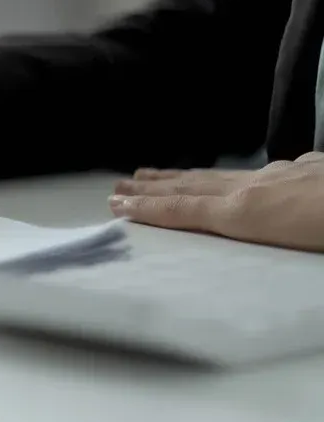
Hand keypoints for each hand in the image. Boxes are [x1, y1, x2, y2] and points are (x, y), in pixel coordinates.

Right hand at [110, 155, 323, 250]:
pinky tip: (246, 177)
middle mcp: (262, 189)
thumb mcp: (302, 251)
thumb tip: (244, 225)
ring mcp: (288, 176)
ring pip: (225, 177)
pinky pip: (265, 173)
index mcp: (252, 213)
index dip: (149, 209)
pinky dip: (238, 177)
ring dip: (185, 177)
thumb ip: (269, 236)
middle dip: (154, 188)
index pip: (187, 210)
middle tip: (120, 186)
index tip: (117, 206)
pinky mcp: (314, 171)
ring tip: (154, 174)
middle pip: (196, 188)